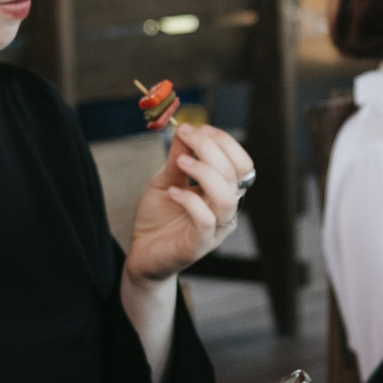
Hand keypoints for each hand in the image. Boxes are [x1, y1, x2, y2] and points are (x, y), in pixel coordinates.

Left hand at [125, 124, 251, 286]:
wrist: (141, 254)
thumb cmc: (157, 219)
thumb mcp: (166, 180)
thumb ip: (178, 158)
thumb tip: (184, 128)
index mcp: (223, 192)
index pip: (240, 163)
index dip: (222, 141)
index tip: (193, 129)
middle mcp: (225, 209)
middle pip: (236, 173)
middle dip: (211, 148)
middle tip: (185, 136)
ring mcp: (215, 229)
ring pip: (226, 197)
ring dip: (204, 172)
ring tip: (180, 162)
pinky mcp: (200, 245)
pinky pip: (206, 220)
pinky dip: (189, 200)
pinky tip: (173, 192)